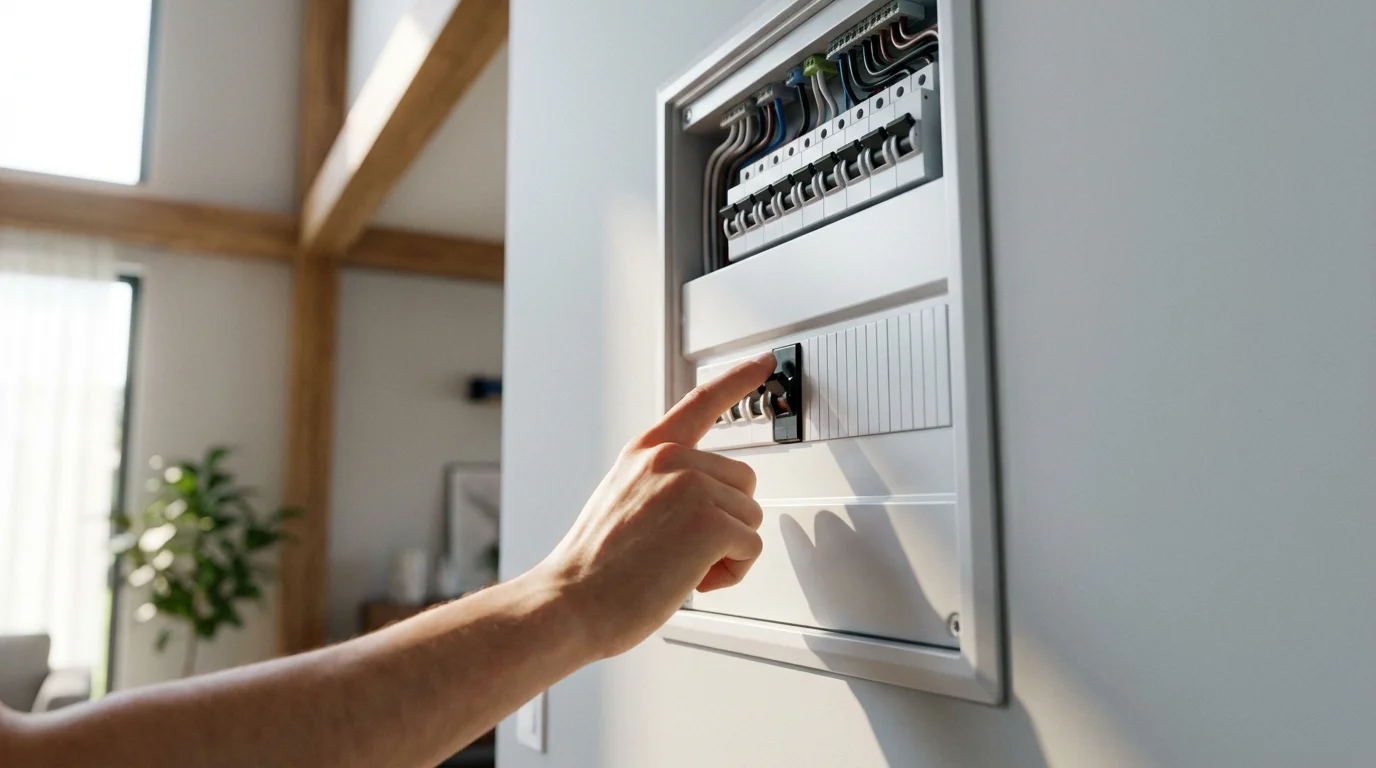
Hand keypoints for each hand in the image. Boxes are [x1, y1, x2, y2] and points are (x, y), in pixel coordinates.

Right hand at [534, 353, 776, 658]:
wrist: (568, 604)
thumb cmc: (591, 569)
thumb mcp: (620, 500)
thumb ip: (660, 484)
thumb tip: (704, 500)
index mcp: (646, 452)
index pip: (701, 403)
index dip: (739, 380)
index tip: (765, 362)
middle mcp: (670, 459)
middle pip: (743, 482)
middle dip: (725, 522)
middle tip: (680, 552)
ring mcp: (691, 486)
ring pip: (750, 518)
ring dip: (726, 552)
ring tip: (677, 569)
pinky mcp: (709, 522)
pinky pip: (751, 548)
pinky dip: (731, 573)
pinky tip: (690, 581)